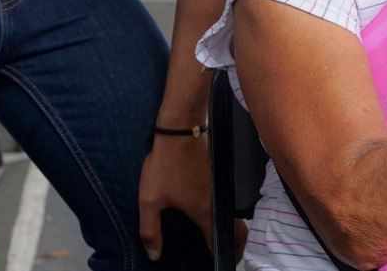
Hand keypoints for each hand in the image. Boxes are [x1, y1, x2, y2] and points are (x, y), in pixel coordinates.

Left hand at [138, 134, 246, 262]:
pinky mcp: (219, 174)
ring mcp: (220, 185)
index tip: (220, 263)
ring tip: (226, 236)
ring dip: (234, 227)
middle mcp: (217, 200)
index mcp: (203, 212)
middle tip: (232, 254)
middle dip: (236, 245)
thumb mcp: (150, 200)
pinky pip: (229, 199)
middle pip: (236, 229)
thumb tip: (154, 255)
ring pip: (234, 213)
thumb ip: (150, 230)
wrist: (181, 129)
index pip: (218, 241)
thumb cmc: (165, 165)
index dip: (221, 254)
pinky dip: (230, 211)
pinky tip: (217, 211)